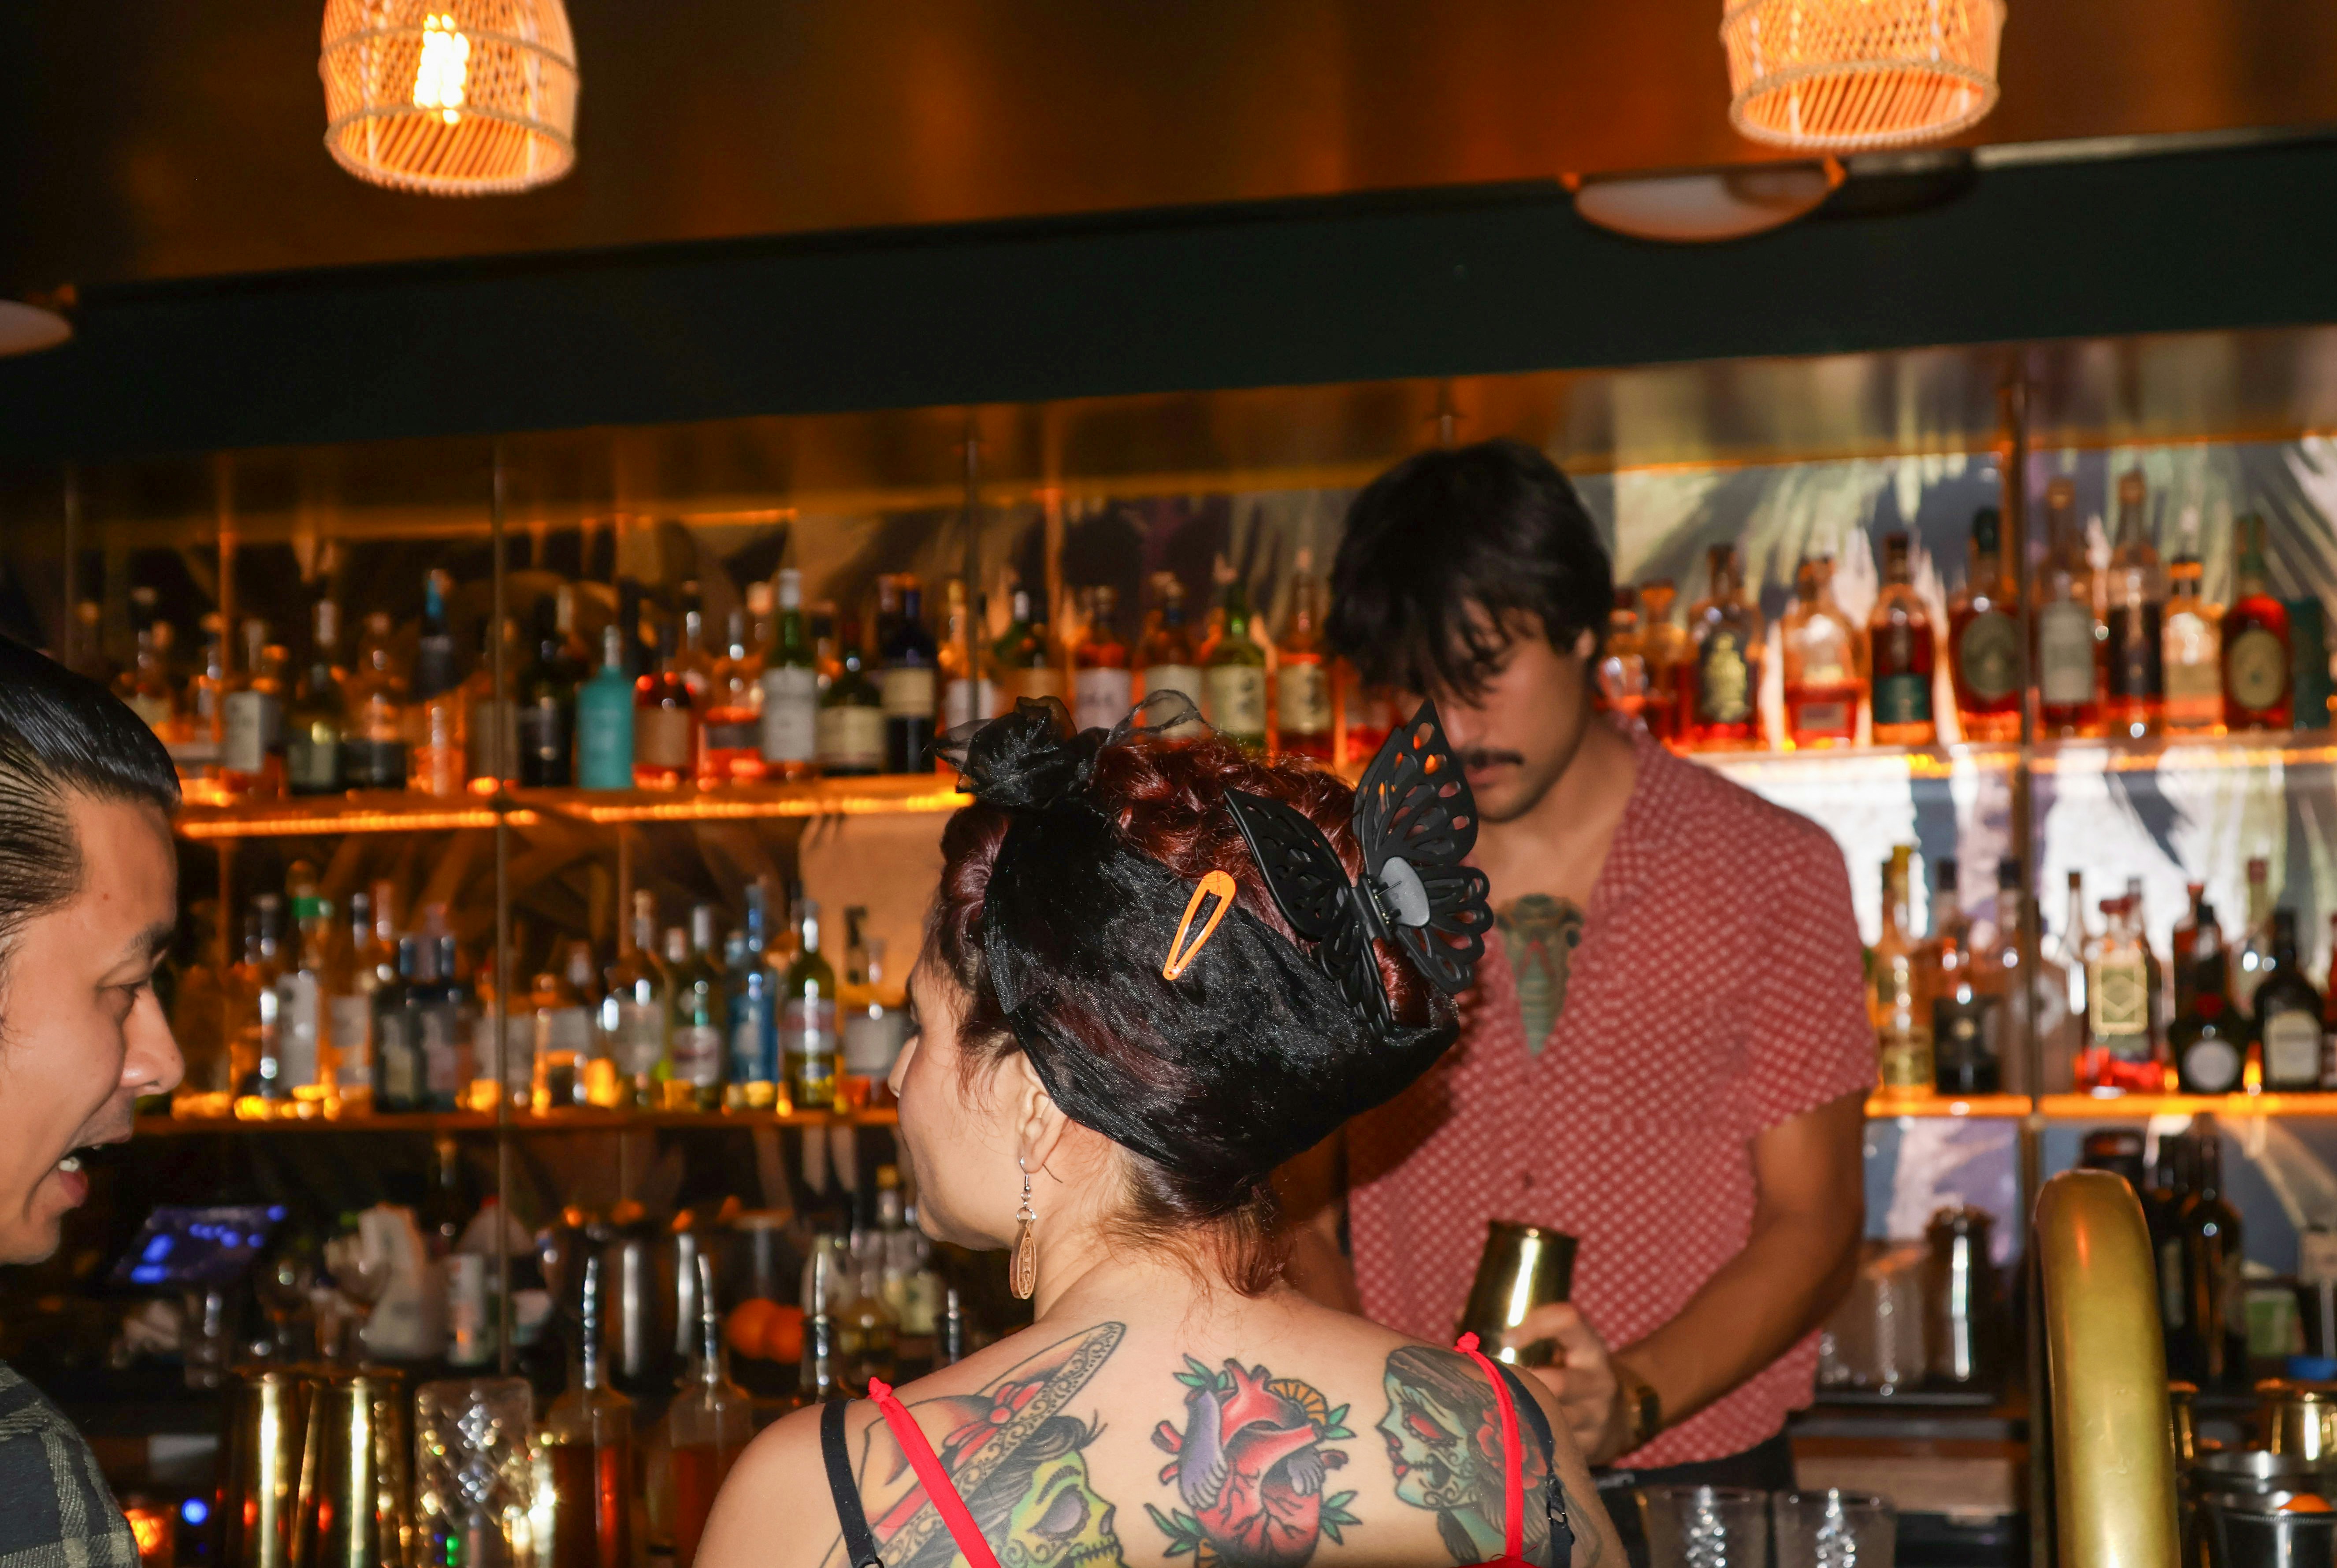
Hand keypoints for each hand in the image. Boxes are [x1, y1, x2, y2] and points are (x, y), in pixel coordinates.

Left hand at [1505, 1303, 1630, 1464]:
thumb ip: (1518, 1330)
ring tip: (1489, 1409)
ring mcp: (1595, 1418)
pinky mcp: (1589, 1448)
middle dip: (1520, 1386)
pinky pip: (1551, 1446)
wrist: (1616, 1416)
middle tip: (1489, 1383)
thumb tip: (1459, 1316)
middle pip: (1558, 1383)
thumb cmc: (1570, 1371)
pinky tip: (1504, 1435)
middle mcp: (1597, 1382)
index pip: (1568, 1320)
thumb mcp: (1560, 1346)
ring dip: (1518, 1415)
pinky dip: (1525, 1440)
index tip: (1506, 1336)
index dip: (1535, 1323)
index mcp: (1589, 1347)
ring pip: (1552, 1420)